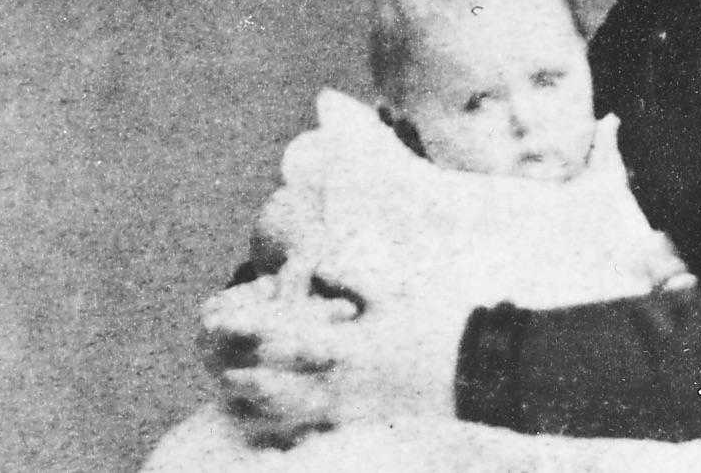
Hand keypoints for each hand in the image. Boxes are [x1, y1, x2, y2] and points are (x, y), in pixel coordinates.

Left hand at [199, 261, 468, 435]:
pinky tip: (284, 430)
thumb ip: (349, 279)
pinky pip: (320, 435)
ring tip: (244, 403)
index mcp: (345, 346)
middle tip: (223, 376)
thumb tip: (314, 265)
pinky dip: (296, 432)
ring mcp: (351, 411)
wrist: (477, 371)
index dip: (248, 336)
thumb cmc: (436, 325)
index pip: (282, 343)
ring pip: (292, 418)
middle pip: (276, 390)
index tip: (223, 329)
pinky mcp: (366, 427)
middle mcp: (340, 383)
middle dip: (245, 383)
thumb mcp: (394, 294)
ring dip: (264, 410)